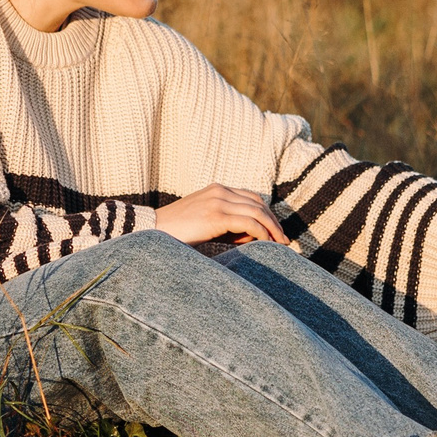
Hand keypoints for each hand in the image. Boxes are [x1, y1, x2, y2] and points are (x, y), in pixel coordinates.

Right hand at [156, 182, 288, 246]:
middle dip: (274, 222)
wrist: (151, 232)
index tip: (276, 232)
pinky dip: (262, 233)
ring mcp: (218, 201)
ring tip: (280, 245)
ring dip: (273, 229)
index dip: (267, 215)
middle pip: (258, 203)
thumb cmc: (177, 233)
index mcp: (217, 190)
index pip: (252, 198)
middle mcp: (220, 191)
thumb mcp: (206, 225)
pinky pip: (249, 223)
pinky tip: (267, 244)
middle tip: (284, 241)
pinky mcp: (216, 216)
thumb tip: (255, 235)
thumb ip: (229, 226)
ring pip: (257, 212)